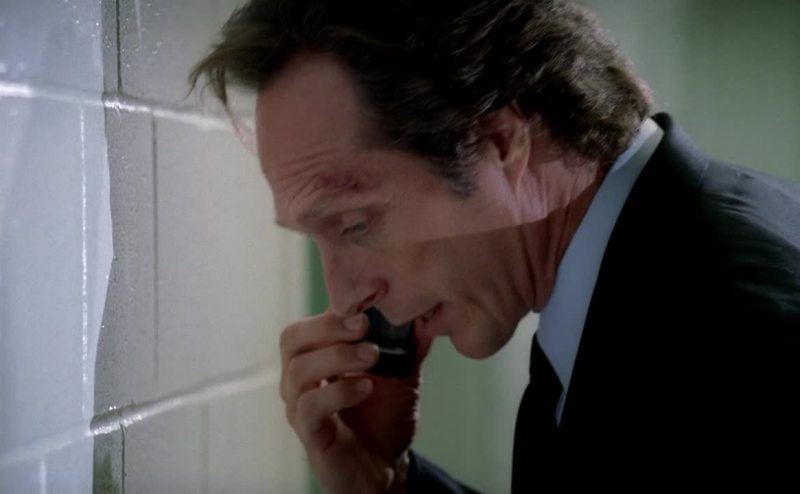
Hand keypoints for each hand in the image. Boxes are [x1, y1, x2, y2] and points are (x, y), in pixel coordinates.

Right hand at [279, 311, 432, 492]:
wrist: (387, 466)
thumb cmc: (384, 417)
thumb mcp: (401, 374)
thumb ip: (408, 345)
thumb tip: (423, 314)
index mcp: (316, 359)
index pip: (309, 324)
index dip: (333, 310)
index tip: (368, 304)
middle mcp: (300, 380)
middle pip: (292, 340)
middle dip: (328, 327)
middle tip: (364, 325)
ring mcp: (300, 407)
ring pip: (298, 370)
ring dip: (337, 356)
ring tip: (373, 355)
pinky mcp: (310, 434)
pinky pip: (310, 407)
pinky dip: (339, 391)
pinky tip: (366, 387)